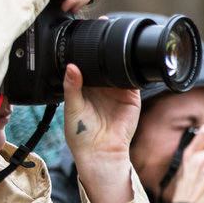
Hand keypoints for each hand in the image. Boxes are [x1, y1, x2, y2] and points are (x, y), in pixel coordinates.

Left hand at [62, 64, 139, 202]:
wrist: (100, 151)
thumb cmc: (81, 135)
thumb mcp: (71, 107)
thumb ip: (72, 87)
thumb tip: (71, 67)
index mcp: (84, 90)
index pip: (86, 69)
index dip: (83, 60)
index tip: (80, 50)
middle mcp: (102, 90)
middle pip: (103, 68)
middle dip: (101, 59)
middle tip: (95, 51)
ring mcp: (117, 93)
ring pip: (118, 72)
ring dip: (115, 65)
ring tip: (108, 59)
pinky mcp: (131, 98)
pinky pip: (132, 82)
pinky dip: (129, 74)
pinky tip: (122, 71)